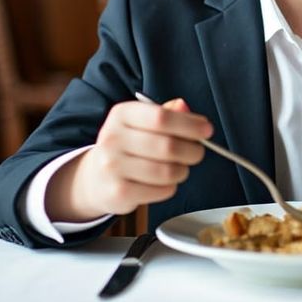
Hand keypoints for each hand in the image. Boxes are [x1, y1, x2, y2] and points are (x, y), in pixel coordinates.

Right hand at [51, 96, 212, 220]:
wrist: (94, 177)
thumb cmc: (128, 144)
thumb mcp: (142, 121)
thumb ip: (167, 113)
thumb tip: (185, 107)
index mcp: (121, 114)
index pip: (162, 117)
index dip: (190, 124)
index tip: (207, 130)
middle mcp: (112, 139)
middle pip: (167, 146)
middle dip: (192, 150)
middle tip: (198, 152)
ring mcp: (112, 168)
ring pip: (166, 171)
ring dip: (182, 171)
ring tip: (181, 168)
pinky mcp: (117, 193)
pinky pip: (159, 191)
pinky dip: (171, 187)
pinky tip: (165, 182)